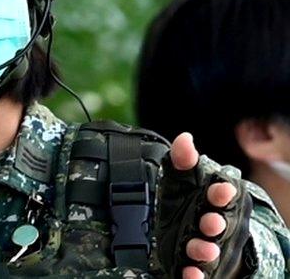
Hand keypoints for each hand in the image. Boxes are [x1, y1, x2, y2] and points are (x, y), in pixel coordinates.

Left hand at [170, 133, 238, 278]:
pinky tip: (190, 274)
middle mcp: (213, 224)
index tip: (222, 189)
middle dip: (215, 223)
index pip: (221, 196)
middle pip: (218, 225)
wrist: (189, 231)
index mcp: (213, 202)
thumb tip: (184, 139)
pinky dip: (194, 275)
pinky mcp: (193, 264)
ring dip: (206, 250)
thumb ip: (183, 160)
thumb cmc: (189, 201)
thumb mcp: (182, 179)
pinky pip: (196, 272)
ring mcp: (205, 245)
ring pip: (208, 249)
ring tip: (204, 250)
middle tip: (212, 222)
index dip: (222, 193)